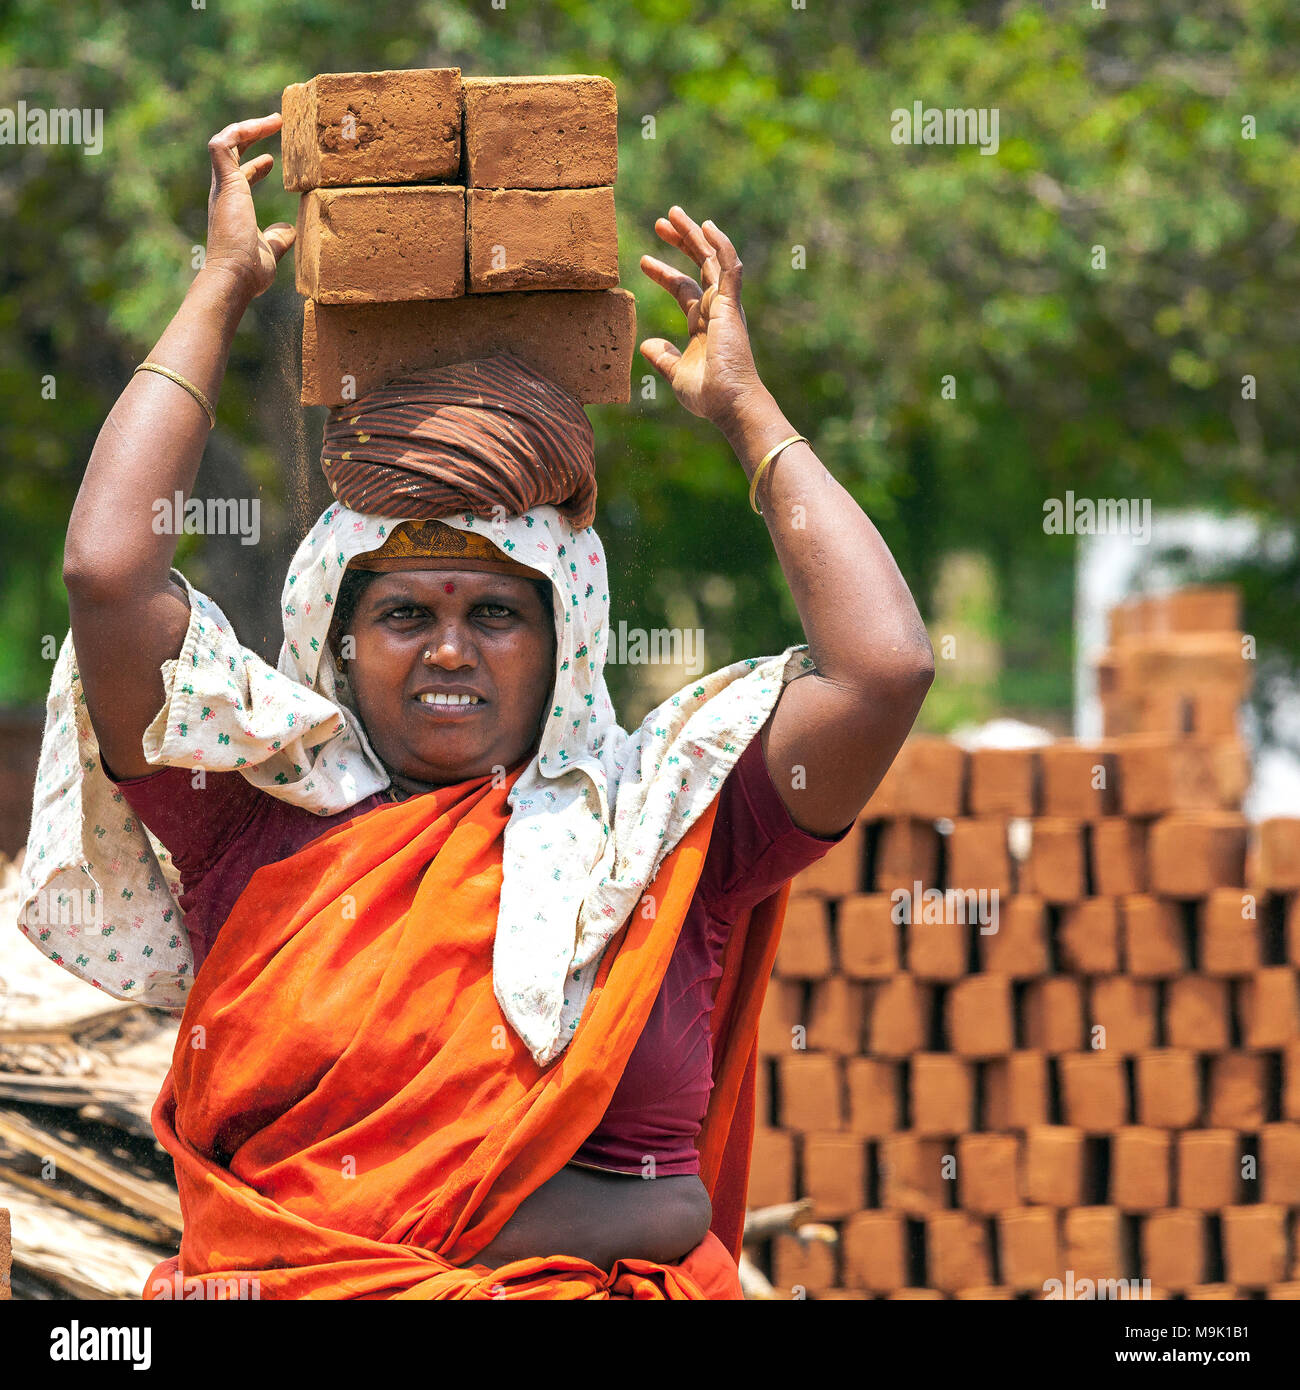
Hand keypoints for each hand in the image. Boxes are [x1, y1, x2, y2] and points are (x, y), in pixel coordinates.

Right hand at [203, 113, 295, 300]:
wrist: (234, 277)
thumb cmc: (250, 271)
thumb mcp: (271, 251)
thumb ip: (279, 239)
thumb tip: (289, 229)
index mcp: (234, 206)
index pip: (241, 176)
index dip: (256, 164)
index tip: (273, 159)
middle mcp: (225, 192)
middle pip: (233, 152)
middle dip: (252, 135)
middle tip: (277, 123)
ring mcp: (223, 186)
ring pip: (227, 142)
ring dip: (250, 127)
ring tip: (275, 120)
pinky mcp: (225, 183)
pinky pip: (223, 144)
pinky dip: (239, 131)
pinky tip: (262, 126)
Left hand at [639, 207, 766, 429]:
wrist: (728, 403)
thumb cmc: (707, 395)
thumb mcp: (675, 374)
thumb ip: (662, 358)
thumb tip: (646, 344)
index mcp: (703, 325)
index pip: (683, 289)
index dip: (664, 273)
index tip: (644, 261)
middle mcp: (715, 310)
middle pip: (698, 266)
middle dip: (680, 242)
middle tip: (661, 221)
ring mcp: (725, 306)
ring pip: (711, 259)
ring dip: (693, 235)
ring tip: (673, 213)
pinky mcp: (731, 305)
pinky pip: (729, 268)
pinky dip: (720, 245)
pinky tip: (707, 225)